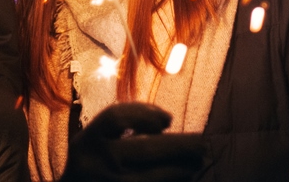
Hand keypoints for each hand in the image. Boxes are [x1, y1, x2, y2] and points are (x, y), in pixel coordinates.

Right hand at [60, 103, 205, 181]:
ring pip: (151, 177)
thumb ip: (120, 129)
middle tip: (202, 144)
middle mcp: (95, 163)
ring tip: (195, 164)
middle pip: (144, 149)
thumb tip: (166, 122)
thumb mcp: (93, 142)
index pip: (115, 117)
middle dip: (178, 146)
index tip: (169, 118)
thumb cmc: (89, 165)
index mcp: (86, 140)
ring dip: (178, 170)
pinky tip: (180, 178)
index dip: (144, 113)